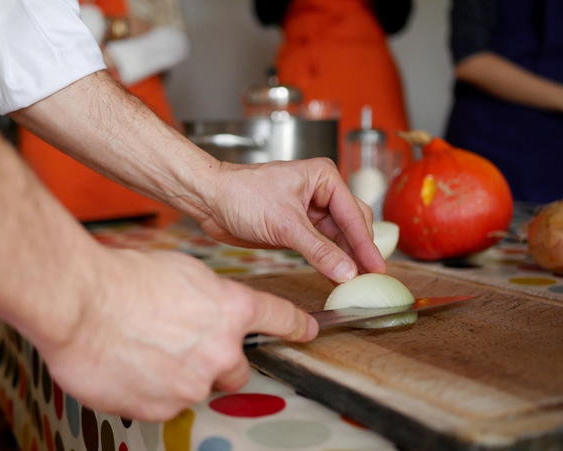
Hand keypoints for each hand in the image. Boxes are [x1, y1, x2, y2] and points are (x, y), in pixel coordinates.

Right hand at [38, 248, 316, 420]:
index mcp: (232, 309)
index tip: (306, 331)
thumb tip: (212, 311)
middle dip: (220, 361)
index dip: (296, 325)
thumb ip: (210, 297)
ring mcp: (195, 383)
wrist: (82, 304)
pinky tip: (135, 367)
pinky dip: (156, 391)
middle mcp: (222, 350)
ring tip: (150, 351)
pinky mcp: (165, 407)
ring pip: (202, 387)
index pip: (279, 318)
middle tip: (188, 346)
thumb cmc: (127, 279)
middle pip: (239, 369)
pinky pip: (169, 404)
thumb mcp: (184, 271)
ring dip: (184, 375)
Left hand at [198, 158, 386, 282]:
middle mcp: (320, 192)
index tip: (376, 267)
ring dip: (345, 258)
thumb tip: (346, 271)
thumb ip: (318, 250)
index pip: (353, 214)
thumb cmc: (240, 193)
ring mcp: (309, 211)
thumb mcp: (284, 224)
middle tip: (369, 277)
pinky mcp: (296, 228)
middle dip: (359, 251)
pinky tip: (336, 275)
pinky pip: (320, 247)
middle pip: (351, 225)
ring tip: (356, 281)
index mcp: (323, 178)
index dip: (365, 244)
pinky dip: (328, 261)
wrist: (209, 200)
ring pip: (337, 238)